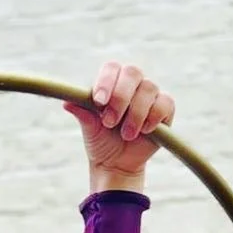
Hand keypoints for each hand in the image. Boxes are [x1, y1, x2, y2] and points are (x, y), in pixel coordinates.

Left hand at [63, 62, 174, 193]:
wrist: (116, 164)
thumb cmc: (101, 140)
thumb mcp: (89, 127)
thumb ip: (82, 113)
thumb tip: (67, 102)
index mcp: (111, 82)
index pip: (111, 68)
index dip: (106, 82)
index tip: (98, 102)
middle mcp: (132, 84)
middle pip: (132, 72)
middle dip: (121, 97)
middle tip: (110, 122)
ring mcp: (150, 95)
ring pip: (149, 89)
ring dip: (135, 114)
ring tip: (126, 135)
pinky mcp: (165, 109)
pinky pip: (164, 104)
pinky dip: (153, 118)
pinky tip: (144, 131)